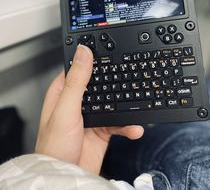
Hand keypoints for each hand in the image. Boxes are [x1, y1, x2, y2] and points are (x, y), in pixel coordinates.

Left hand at [35, 45, 143, 173]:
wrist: (66, 177)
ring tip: (136, 103)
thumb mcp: (66, 109)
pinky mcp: (102, 129)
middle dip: (115, 80)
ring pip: (113, 101)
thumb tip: (83, 52)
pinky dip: (128, 124)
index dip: (93, 59)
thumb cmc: (54, 147)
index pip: (80, 68)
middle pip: (100, 83)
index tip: (109, 50)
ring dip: (125, 104)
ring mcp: (92, 115)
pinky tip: (133, 127)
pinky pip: (119, 122)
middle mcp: (78, 102)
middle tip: (129, 74)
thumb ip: (77, 81)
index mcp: (65, 92)